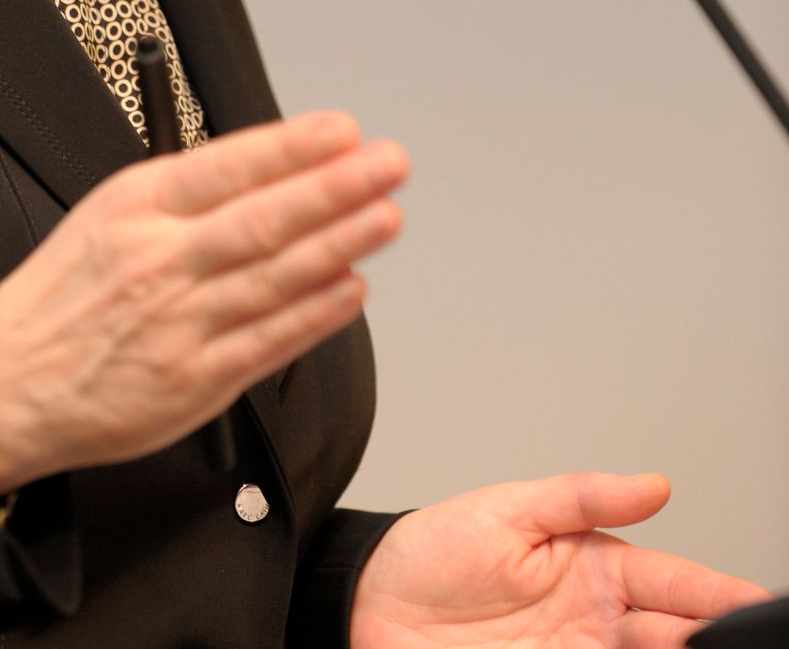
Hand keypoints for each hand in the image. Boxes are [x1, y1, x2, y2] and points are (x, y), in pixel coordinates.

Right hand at [0, 111, 407, 491]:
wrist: (9, 380)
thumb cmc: (66, 293)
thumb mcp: (108, 213)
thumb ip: (185, 194)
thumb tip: (271, 169)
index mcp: (137, 207)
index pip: (227, 166)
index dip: (291, 147)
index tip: (342, 132)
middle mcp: (161, 260)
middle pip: (263, 218)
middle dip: (335, 187)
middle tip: (387, 163)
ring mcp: (180, 322)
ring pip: (276, 276)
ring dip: (340, 243)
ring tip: (385, 216)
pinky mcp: (194, 380)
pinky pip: (268, 341)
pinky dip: (315, 314)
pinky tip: (351, 288)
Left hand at [350, 471, 769, 648]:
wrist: (368, 606)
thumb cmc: (431, 551)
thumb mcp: (507, 508)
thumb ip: (582, 497)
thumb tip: (655, 485)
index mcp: (592, 567)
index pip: (673, 582)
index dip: (718, 595)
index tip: (754, 605)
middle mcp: (594, 622)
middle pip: (673, 635)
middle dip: (709, 636)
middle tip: (741, 638)